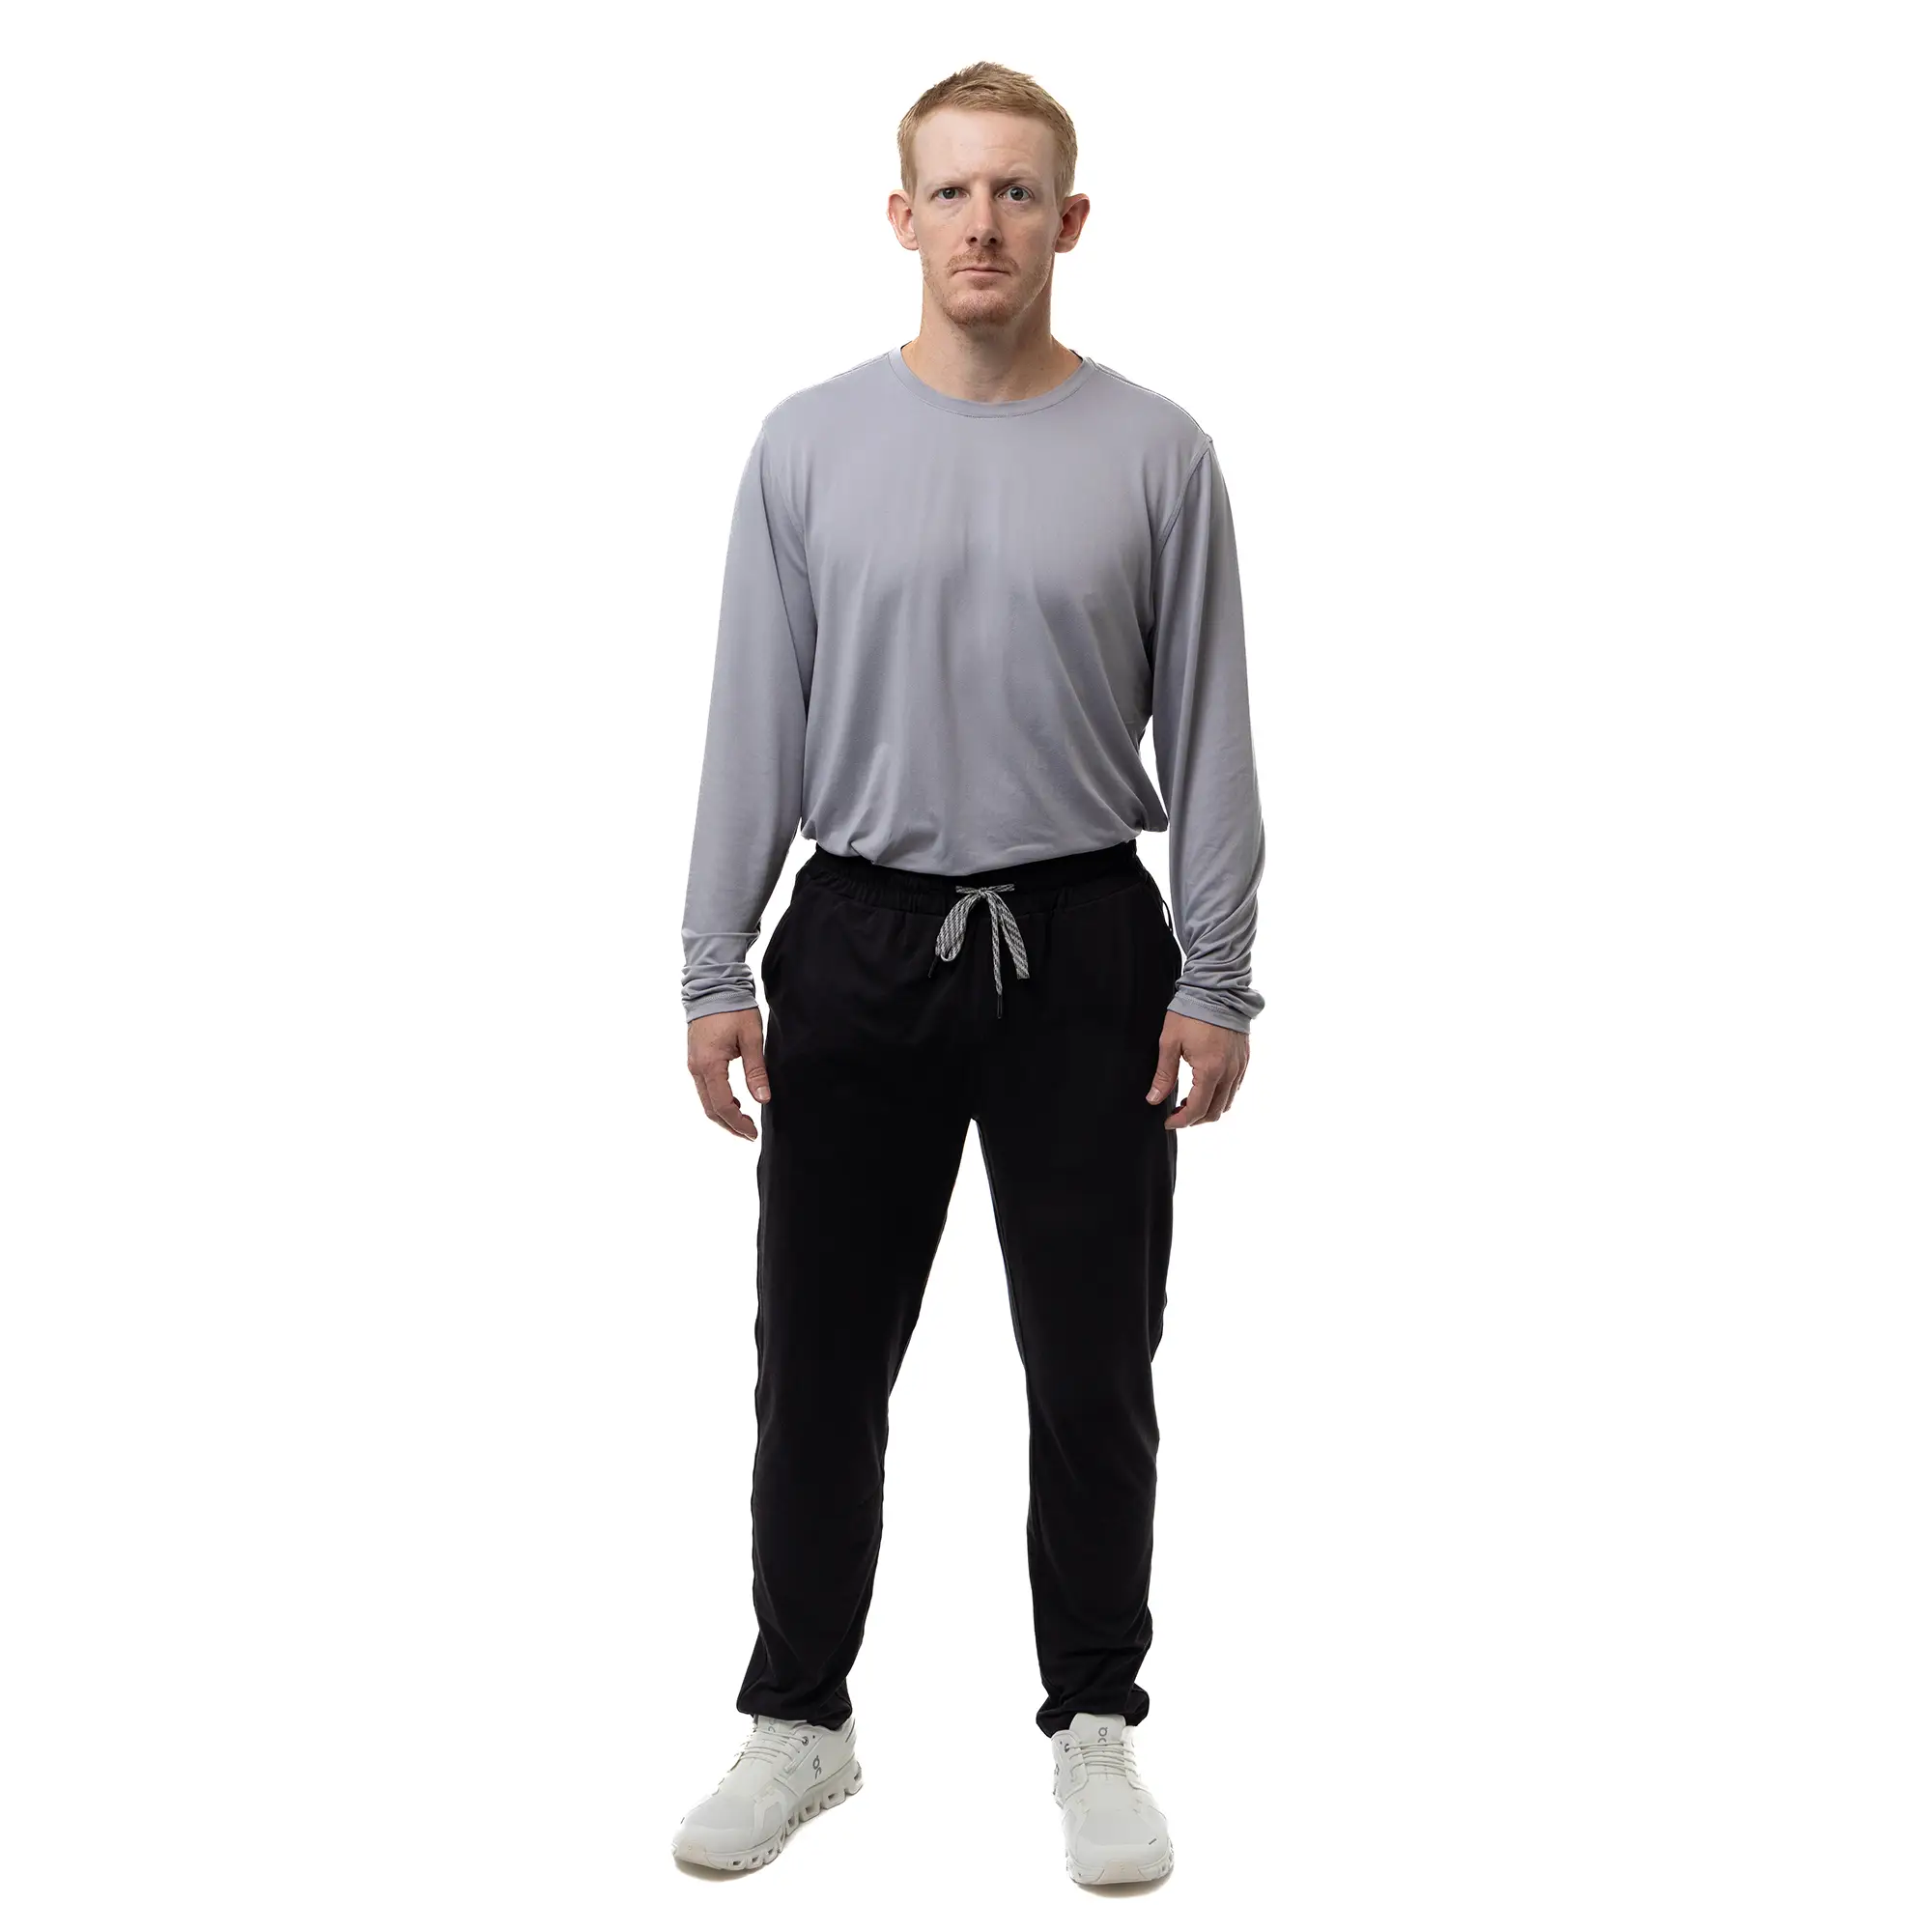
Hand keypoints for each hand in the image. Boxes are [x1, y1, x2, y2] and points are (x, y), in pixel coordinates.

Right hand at [687, 1007, 770, 1139]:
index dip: (738, 1123)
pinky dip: (718, 1101)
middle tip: (749, 1134)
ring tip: (744, 1121)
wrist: (713, 985)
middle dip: (730, 1125)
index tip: (753, 1132)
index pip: (722, 1105)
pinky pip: (704, 1088)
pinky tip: (735, 1101)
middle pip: (710, 1109)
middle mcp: (697, 1068)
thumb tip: (763, 1099)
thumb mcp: (752, 1039)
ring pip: (706, 1100)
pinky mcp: (696, 1059)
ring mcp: (694, 1064)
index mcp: (710, 1065)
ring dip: (724, 1114)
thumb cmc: (734, 1008)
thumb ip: (756, 1071)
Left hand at [1145, 1012, 1249, 1129]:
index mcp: (1210, 1070)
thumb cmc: (1191, 1012)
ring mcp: (1239, 1066)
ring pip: (1227, 1102)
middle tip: (1177, 1114)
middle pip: (1215, 1111)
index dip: (1181, 1121)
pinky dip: (1220, 1095)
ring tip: (1189, 1102)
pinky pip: (1235, 1087)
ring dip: (1208, 1109)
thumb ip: (1164, 1075)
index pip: (1198, 1109)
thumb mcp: (1170, 1042)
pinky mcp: (1244, 1059)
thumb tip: (1154, 1098)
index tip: (1168, 1122)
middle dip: (1195, 1119)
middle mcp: (1229, 1072)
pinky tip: (1205, 1087)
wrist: (1217, 989)